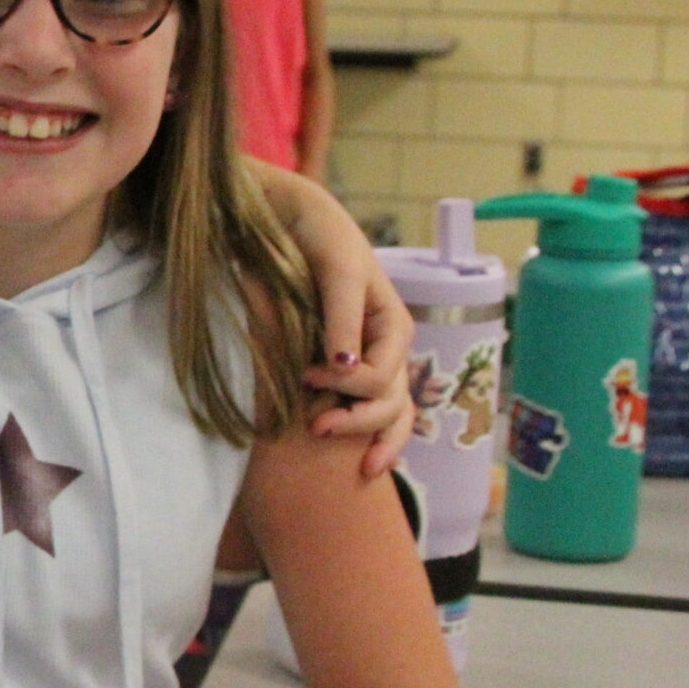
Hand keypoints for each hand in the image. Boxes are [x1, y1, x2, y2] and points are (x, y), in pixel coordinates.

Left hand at [261, 173, 412, 474]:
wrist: (295, 219)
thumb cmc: (321, 238)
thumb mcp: (338, 270)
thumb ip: (343, 317)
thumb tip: (345, 365)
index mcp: (394, 327)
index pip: (381, 376)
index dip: (347, 385)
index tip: (306, 373)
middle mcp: (388, 349)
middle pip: (390, 404)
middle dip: (359, 423)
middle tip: (315, 427)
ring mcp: (370, 361)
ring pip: (389, 415)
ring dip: (372, 439)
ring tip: (357, 469)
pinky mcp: (346, 367)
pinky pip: (370, 409)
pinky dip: (370, 436)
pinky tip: (363, 463)